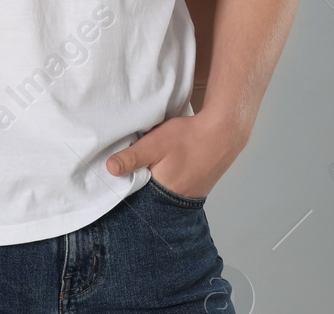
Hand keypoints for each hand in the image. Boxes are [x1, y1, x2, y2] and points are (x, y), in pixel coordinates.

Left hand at [104, 109, 249, 199]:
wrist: (223, 132)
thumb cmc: (189, 137)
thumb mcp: (155, 143)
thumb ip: (132, 157)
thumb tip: (109, 169)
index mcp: (162, 193)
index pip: (136, 199)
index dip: (126, 189)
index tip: (118, 180)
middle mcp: (176, 201)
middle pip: (150, 199)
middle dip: (140, 189)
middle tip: (134, 173)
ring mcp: (190, 197)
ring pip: (163, 196)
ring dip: (156, 186)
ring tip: (151, 171)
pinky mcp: (198, 190)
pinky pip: (176, 191)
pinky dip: (169, 183)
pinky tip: (168, 170)